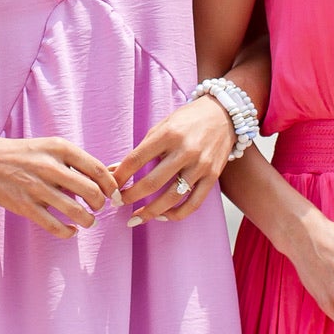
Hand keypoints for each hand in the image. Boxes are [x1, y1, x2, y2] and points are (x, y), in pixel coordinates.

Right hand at [0, 137, 118, 237]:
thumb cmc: (25, 154)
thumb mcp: (51, 147)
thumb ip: (76, 161)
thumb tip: (106, 180)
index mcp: (61, 149)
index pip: (99, 170)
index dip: (111, 186)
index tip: (112, 194)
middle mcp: (50, 167)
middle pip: (92, 192)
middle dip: (101, 204)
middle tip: (98, 207)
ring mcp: (37, 188)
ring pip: (76, 212)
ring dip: (88, 220)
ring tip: (88, 221)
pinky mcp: (25, 206)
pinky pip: (55, 226)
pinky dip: (68, 232)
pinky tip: (71, 230)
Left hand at [113, 97, 234, 226]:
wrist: (224, 114)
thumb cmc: (188, 120)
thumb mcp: (162, 126)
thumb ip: (142, 148)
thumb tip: (115, 170)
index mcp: (168, 134)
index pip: (136, 160)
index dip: (119, 177)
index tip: (110, 187)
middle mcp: (185, 151)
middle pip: (151, 183)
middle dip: (130, 197)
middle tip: (117, 203)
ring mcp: (201, 165)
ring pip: (171, 198)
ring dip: (149, 212)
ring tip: (134, 218)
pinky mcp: (212, 176)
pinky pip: (193, 204)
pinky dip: (176, 214)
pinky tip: (162, 216)